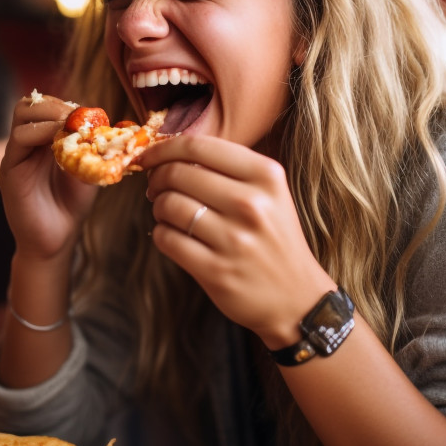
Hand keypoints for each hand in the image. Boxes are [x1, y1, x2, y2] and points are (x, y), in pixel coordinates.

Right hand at [0, 93, 98, 261]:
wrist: (56, 240)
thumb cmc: (71, 205)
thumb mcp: (88, 168)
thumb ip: (92, 146)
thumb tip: (111, 125)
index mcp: (42, 140)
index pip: (46, 106)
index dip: (67, 106)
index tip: (90, 119)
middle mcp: (26, 143)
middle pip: (31, 103)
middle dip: (57, 105)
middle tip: (79, 120)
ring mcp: (16, 154)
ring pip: (23, 113)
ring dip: (50, 114)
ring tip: (71, 128)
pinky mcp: (9, 169)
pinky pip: (19, 138)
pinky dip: (41, 132)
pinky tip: (60, 144)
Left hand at [140, 135, 335, 348]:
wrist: (297, 299)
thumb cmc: (275, 239)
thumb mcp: (269, 194)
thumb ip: (228, 169)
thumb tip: (170, 152)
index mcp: (266, 175)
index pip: (198, 146)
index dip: (163, 149)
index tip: (148, 157)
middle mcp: (252, 203)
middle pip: (177, 173)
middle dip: (157, 179)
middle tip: (156, 188)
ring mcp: (234, 239)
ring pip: (169, 205)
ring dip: (159, 208)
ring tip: (167, 214)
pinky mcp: (216, 271)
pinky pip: (167, 239)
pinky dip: (161, 234)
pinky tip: (173, 236)